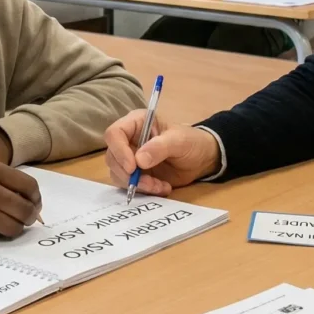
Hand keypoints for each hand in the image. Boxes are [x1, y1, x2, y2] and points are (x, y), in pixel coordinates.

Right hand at [105, 111, 220, 195]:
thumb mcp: (179, 141)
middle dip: (128, 174)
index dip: (119, 151)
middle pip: (112, 157)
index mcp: (137, 123)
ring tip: (159, 186)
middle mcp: (129, 140)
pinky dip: (143, 190)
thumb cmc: (191, 142)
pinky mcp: (135, 174)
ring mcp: (130, 158)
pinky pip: (128, 185)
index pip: (114, 133)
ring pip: (117, 173)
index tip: (132, 167)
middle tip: (148, 182)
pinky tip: (161, 188)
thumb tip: (139, 160)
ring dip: (137, 184)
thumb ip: (160, 147)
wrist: (201, 159)